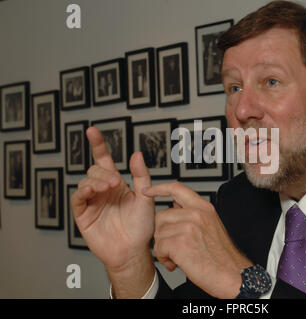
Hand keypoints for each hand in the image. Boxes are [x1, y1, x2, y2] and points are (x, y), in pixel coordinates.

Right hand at [70, 127, 154, 281]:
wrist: (133, 250)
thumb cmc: (141, 226)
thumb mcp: (146, 197)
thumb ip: (141, 175)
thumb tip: (136, 153)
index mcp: (117, 183)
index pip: (104, 160)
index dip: (98, 145)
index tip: (92, 130)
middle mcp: (103, 190)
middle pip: (95, 170)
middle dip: (104, 173)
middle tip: (116, 183)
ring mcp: (92, 201)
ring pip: (85, 181)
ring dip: (95, 180)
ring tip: (108, 188)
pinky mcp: (83, 214)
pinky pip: (77, 198)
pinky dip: (83, 191)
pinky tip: (92, 191)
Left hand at [143, 182, 252, 298]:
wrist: (232, 274)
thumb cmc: (222, 256)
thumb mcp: (211, 226)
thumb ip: (193, 214)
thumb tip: (175, 206)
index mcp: (203, 208)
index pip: (176, 188)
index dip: (159, 188)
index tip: (147, 190)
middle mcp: (196, 214)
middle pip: (161, 216)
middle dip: (163, 234)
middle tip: (176, 247)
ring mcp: (188, 227)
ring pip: (158, 234)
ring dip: (164, 249)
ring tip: (181, 256)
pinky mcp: (180, 242)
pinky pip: (159, 248)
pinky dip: (165, 259)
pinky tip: (178, 263)